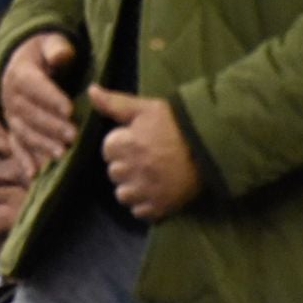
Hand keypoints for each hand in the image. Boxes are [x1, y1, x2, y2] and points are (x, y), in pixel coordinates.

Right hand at [1, 31, 78, 175]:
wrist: (19, 64)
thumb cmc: (43, 54)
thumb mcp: (50, 42)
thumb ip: (57, 48)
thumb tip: (61, 56)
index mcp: (20, 72)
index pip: (33, 85)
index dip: (50, 97)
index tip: (70, 109)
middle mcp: (10, 95)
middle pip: (30, 112)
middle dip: (51, 125)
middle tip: (73, 135)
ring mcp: (10, 115)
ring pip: (24, 131)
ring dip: (41, 144)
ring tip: (61, 153)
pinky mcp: (12, 129)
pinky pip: (15, 145)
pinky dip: (23, 160)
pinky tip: (34, 174)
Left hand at [89, 85, 200, 219]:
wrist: (212, 146)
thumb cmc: (176, 123)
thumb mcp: (145, 107)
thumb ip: (114, 102)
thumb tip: (90, 90)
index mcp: (127, 145)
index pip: (108, 150)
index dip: (120, 144)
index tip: (135, 141)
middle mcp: (133, 171)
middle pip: (114, 173)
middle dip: (125, 165)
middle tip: (144, 158)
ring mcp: (147, 191)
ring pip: (123, 195)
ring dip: (131, 187)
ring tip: (147, 176)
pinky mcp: (161, 207)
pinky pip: (140, 212)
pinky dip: (144, 204)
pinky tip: (154, 191)